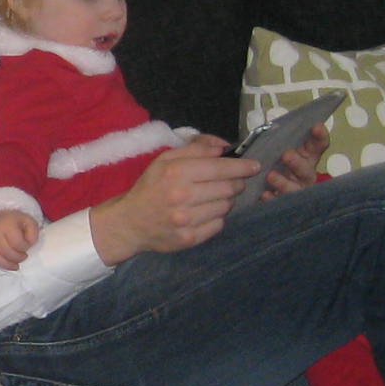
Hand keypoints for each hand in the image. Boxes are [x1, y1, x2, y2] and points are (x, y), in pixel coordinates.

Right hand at [0, 211, 40, 271]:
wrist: (3, 217)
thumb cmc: (18, 223)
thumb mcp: (30, 223)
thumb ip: (33, 233)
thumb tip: (29, 244)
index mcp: (8, 225)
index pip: (17, 243)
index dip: (25, 248)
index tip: (27, 246)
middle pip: (6, 251)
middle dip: (18, 258)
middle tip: (23, 256)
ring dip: (6, 265)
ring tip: (15, 265)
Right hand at [89, 135, 255, 261]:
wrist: (130, 222)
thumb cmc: (150, 187)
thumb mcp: (165, 160)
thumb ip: (195, 148)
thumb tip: (224, 147)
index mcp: (176, 172)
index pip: (220, 168)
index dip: (242, 167)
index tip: (255, 166)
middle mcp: (182, 196)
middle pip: (228, 188)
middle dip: (236, 183)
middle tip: (233, 183)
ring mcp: (186, 220)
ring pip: (225, 206)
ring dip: (226, 200)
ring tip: (215, 198)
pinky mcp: (189, 238)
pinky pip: (218, 225)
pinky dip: (218, 217)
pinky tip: (207, 213)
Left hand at [259, 129, 330, 197]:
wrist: (276, 189)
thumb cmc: (282, 165)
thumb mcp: (283, 149)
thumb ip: (283, 139)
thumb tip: (273, 125)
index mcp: (308, 158)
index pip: (318, 146)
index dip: (320, 137)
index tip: (316, 127)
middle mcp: (305, 175)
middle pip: (306, 170)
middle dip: (297, 163)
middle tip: (286, 155)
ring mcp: (297, 190)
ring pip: (294, 189)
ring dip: (283, 182)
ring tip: (271, 176)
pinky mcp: (284, 203)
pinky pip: (278, 202)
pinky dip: (272, 198)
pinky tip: (264, 194)